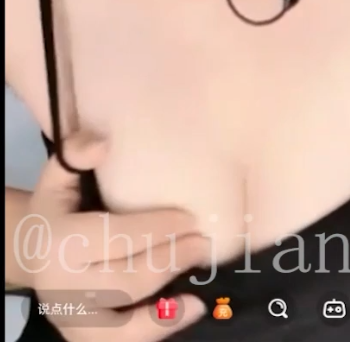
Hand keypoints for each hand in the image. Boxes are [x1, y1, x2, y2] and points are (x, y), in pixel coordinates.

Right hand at [21, 131, 207, 339]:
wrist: (29, 253)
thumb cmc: (55, 209)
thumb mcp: (57, 175)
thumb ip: (76, 153)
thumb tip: (103, 144)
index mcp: (59, 241)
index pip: (114, 237)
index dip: (155, 229)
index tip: (189, 218)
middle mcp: (63, 285)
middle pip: (126, 279)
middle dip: (170, 261)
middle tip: (203, 243)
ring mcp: (72, 317)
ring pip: (124, 322)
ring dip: (167, 307)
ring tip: (200, 289)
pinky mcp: (82, 336)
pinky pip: (122, 341)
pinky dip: (156, 330)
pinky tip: (189, 311)